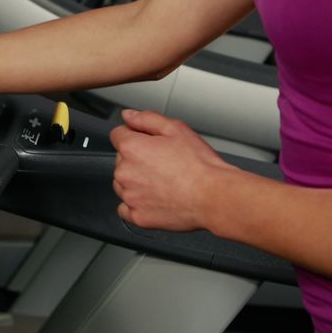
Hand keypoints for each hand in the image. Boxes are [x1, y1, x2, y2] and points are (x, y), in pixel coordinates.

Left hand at [110, 109, 234, 231]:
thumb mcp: (176, 129)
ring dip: (135, 181)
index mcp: (132, 148)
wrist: (213, 197)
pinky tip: (154, 199)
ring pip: (122, 184)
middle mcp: (125, 173)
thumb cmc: (199, 165)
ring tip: (162, 181)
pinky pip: (126, 208)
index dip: (134, 135)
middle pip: (121, 160)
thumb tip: (129, 116)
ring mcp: (130, 197)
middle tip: (164, 162)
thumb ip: (147, 118)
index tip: (148, 142)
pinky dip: (136, 204)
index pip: (118, 135)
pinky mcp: (138, 217)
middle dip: (137, 158)